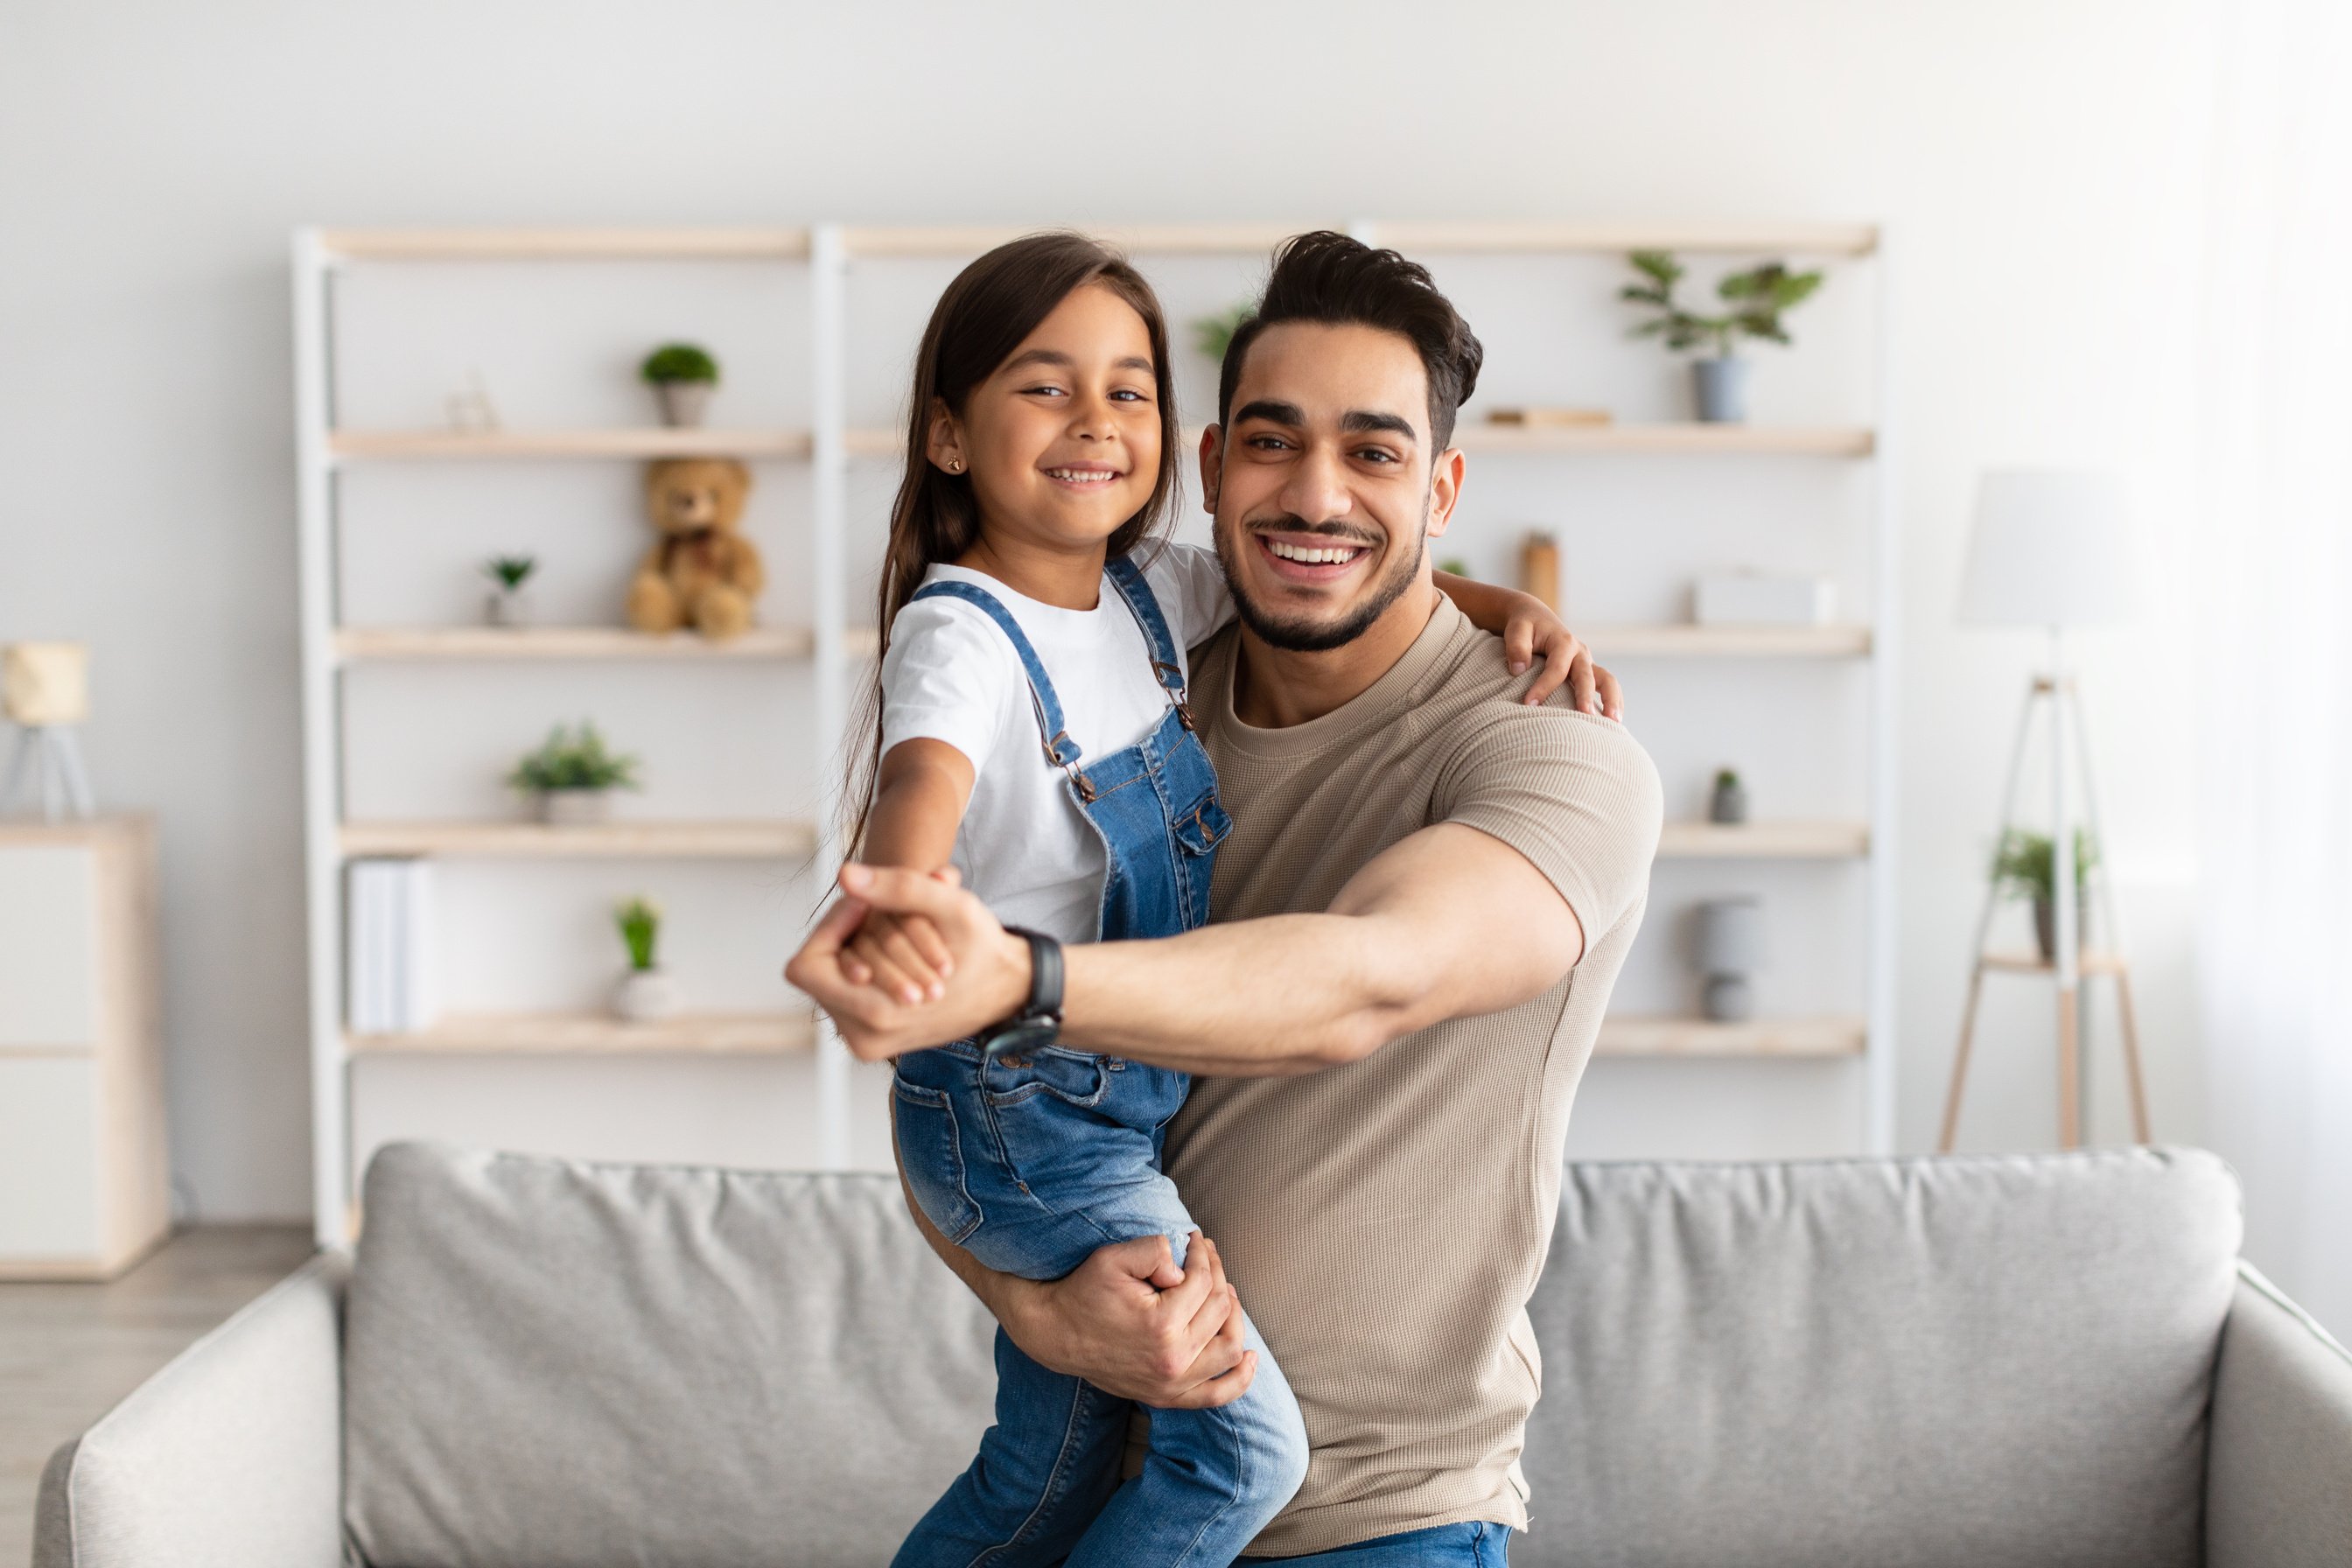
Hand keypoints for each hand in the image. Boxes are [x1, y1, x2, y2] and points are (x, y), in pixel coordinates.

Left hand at [784, 863, 1031, 1061]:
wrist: (1008, 991)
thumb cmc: (982, 948)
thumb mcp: (951, 908)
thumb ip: (898, 888)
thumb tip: (842, 874)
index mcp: (876, 1014)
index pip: (807, 966)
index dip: (829, 928)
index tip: (865, 907)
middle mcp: (862, 1036)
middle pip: (816, 970)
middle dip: (844, 934)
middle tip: (881, 911)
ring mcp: (864, 1040)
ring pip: (828, 979)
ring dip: (853, 948)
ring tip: (893, 931)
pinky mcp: (869, 1037)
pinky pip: (842, 991)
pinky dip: (862, 964)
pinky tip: (893, 950)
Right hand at [1002, 1231, 1255, 1408]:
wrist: (1056, 1334)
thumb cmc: (1084, 1292)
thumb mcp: (1113, 1258)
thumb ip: (1153, 1251)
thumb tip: (1183, 1267)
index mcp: (1161, 1325)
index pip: (1203, 1282)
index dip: (1203, 1254)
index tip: (1195, 1239)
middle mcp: (1172, 1360)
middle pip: (1221, 1310)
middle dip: (1218, 1276)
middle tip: (1206, 1258)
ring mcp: (1172, 1384)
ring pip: (1229, 1350)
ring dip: (1235, 1318)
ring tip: (1224, 1293)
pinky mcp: (1168, 1397)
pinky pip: (1218, 1395)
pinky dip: (1240, 1379)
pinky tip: (1249, 1357)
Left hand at [1501, 596, 1623, 719]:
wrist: (1537, 619)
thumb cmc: (1526, 626)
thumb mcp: (1517, 629)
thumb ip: (1517, 646)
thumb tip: (1519, 670)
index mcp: (1564, 642)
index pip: (1557, 668)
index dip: (1544, 687)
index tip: (1529, 704)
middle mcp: (1580, 653)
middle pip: (1588, 676)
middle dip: (1587, 697)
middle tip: (1586, 717)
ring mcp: (1587, 663)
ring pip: (1607, 681)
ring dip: (1612, 701)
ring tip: (1613, 723)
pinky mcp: (1589, 672)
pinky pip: (1606, 687)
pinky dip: (1613, 702)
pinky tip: (1612, 723)